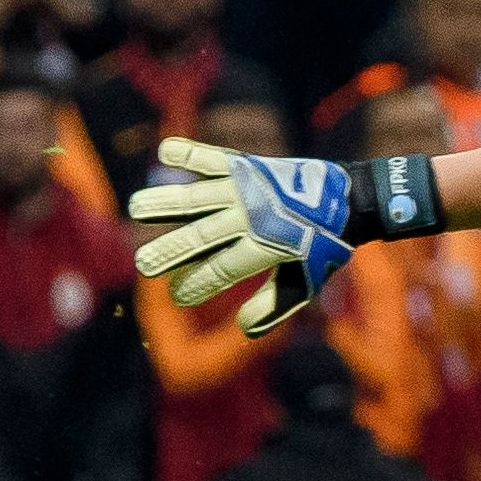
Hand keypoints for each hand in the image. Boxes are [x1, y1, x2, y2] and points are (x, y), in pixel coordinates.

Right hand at [129, 138, 361, 332]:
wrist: (346, 200)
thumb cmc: (320, 248)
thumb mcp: (304, 283)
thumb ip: (274, 306)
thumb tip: (244, 329)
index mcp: (267, 247)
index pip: (221, 270)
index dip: (197, 284)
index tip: (177, 296)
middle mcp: (253, 216)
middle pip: (202, 236)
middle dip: (171, 251)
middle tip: (143, 264)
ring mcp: (247, 189)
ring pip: (198, 197)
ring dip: (165, 202)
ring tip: (135, 208)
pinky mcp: (247, 167)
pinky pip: (213, 159)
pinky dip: (190, 153)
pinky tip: (165, 151)